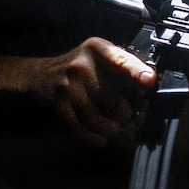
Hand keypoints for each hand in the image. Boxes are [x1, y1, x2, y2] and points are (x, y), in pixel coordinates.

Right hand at [6, 37, 156, 145]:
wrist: (39, 74)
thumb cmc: (78, 69)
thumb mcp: (98, 59)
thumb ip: (121, 70)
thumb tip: (145, 91)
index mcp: (96, 49)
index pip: (119, 60)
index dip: (135, 71)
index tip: (149, 81)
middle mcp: (81, 64)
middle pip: (109, 95)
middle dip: (123, 112)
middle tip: (127, 117)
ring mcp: (67, 83)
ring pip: (94, 114)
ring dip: (108, 127)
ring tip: (113, 129)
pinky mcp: (58, 102)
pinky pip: (78, 124)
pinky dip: (91, 136)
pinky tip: (100, 139)